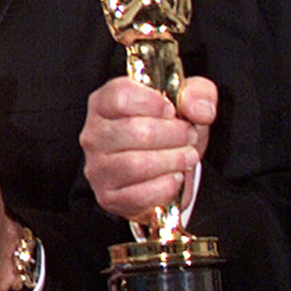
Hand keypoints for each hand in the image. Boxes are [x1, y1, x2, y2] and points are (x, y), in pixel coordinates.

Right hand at [81, 75, 216, 222]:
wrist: (165, 168)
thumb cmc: (168, 131)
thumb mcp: (187, 102)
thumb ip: (197, 94)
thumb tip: (196, 108)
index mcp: (104, 104)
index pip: (120, 96)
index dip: (152, 102)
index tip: (171, 111)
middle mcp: (94, 135)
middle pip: (134, 131)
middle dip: (174, 134)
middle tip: (189, 136)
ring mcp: (98, 168)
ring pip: (137, 164)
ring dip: (173, 160)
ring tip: (187, 156)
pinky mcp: (108, 196)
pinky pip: (139, 194)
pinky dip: (165, 186)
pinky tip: (174, 177)